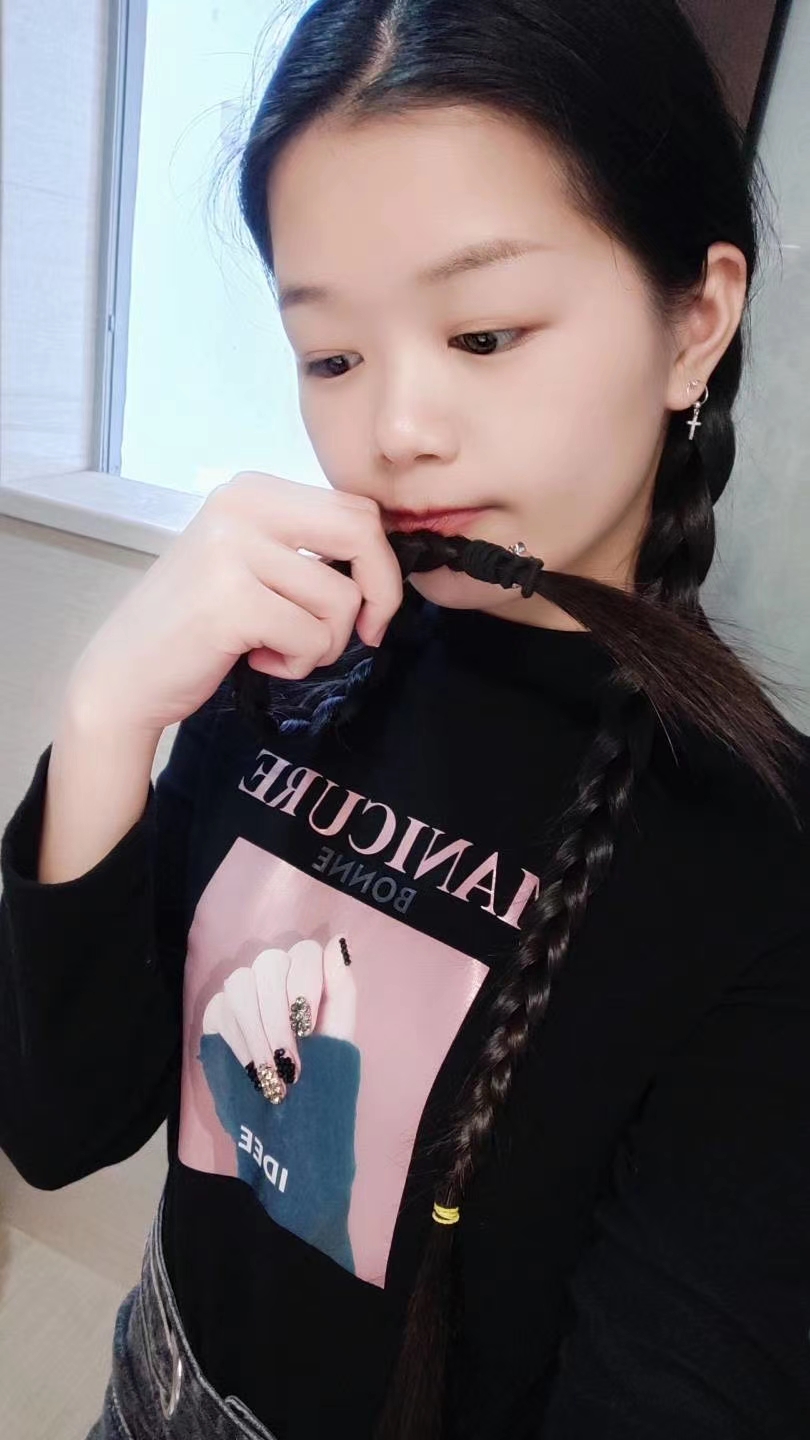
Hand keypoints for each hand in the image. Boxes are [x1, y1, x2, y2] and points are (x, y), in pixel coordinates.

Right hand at [66, 471, 402, 735]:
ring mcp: (233, 551)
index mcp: (252, 489)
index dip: (381, 563)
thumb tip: (387, 559)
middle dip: (380, 594)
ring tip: (274, 646)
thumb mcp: (251, 562)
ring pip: (341, 600)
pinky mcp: (231, 602)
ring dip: (322, 643)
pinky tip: (256, 659)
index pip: (355, 509)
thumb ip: (307, 548)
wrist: (125, 672)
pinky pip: (312, 638)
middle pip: (361, 535)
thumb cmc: (198, 625)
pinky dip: (296, 663)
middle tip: (364, 634)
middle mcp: (242, 506)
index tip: (372, 606)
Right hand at [198, 934, 360, 1272]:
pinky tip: (252, 1073)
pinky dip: (237, 1043)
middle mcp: (278, 982)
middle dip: (278, 1017)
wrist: (290, 1142)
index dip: (304, 984)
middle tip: (289, 1064)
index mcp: (313, 982)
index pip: (303, 952)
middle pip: (268, 965)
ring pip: (240, 985)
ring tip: (271, 1076)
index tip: (309, 1029)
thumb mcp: (341, 1044)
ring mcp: (244, 998)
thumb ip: (341, 992)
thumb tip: (339, 942)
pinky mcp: (217, 1020)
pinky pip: (219, 1012)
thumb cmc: (322, 1093)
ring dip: (257, 1034)